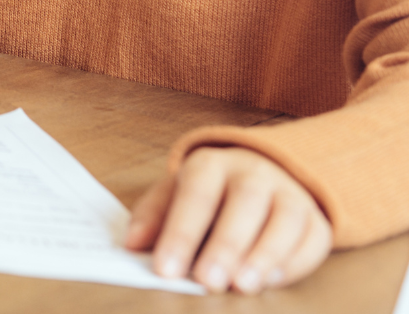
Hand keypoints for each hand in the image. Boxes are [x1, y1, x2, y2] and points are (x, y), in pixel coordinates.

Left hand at [126, 146, 331, 292]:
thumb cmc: (208, 193)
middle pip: (244, 203)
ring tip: (241, 286)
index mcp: (210, 164)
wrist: (261, 173)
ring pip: (284, 220)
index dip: (180, 233)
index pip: (195, 194)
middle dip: (225, 245)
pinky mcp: (316, 218)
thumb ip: (153, 217)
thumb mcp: (174, 194)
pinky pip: (313, 239)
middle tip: (208, 281)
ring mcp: (289, 193)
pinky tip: (271, 281)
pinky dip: (294, 263)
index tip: (165, 269)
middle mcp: (253, 172)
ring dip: (263, 256)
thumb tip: (132, 244)